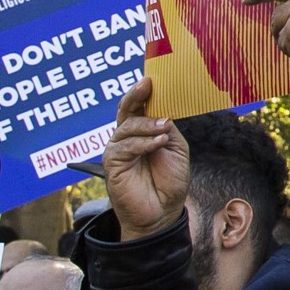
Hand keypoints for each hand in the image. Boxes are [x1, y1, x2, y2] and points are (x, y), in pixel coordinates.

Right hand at [103, 80, 192, 242]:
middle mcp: (128, 137)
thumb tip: (162, 111)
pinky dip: (143, 142)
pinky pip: (125, 147)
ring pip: (127, 127)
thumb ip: (168, 128)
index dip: (144, 91)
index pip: (140, 106)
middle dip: (135, 95)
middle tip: (146, 84)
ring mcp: (118, 149)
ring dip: (147, 124)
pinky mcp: (112, 164)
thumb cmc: (170, 180)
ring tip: (165, 128)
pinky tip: (158, 142)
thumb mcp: (176, 148)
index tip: (153, 77)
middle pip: (127, 110)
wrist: (163, 211)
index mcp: (143, 130)